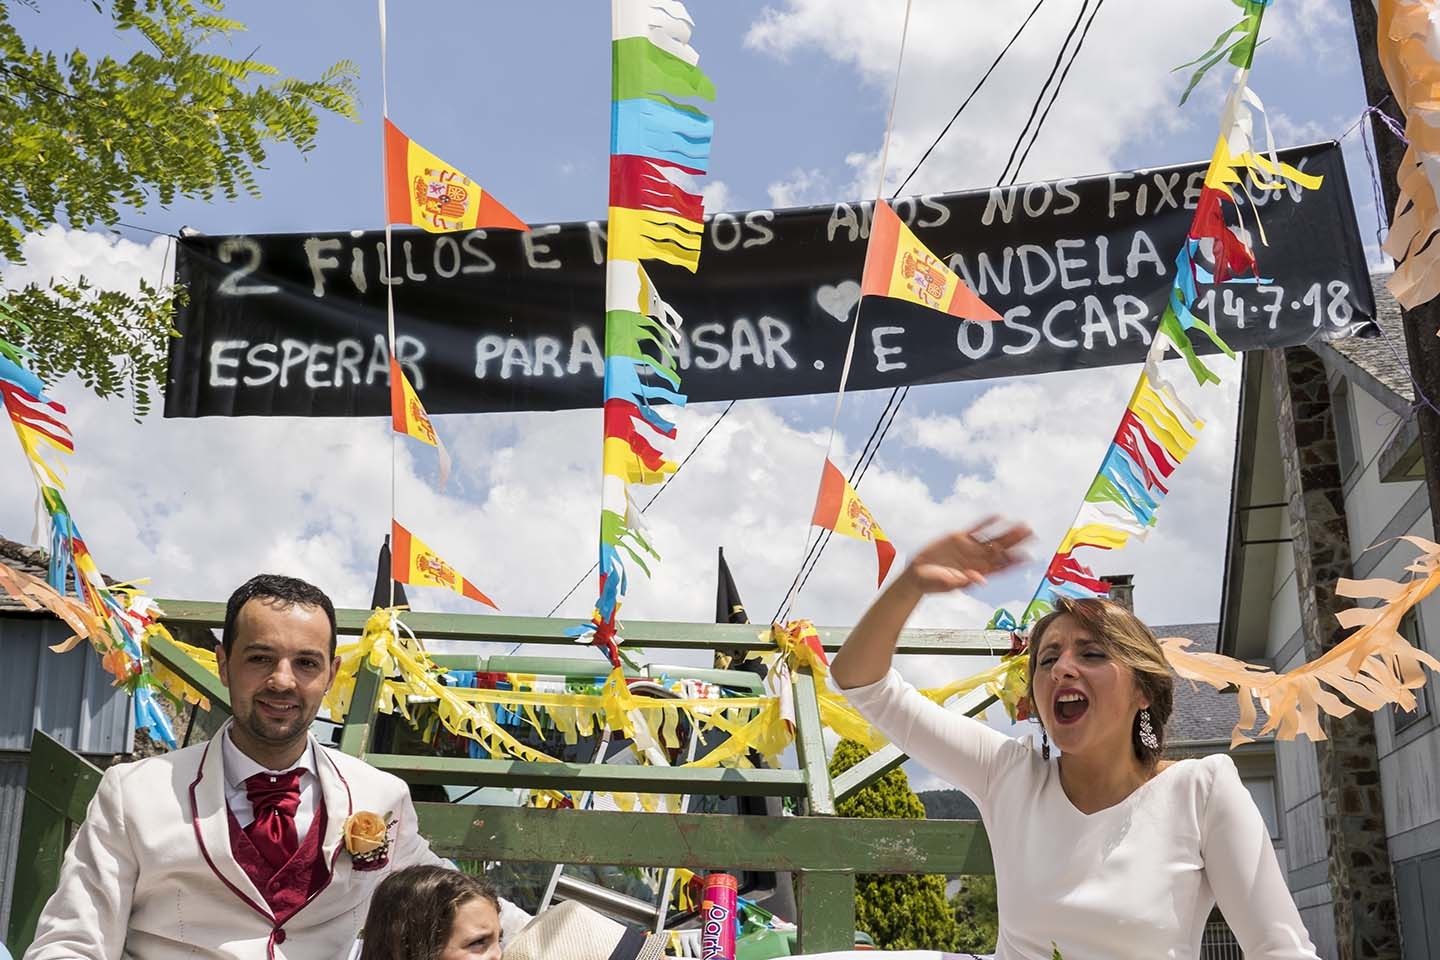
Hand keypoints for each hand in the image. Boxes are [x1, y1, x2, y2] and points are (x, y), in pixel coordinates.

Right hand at [902, 519, 1031, 593]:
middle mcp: (976, 560)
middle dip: (1016, 542)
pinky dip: (986, 523)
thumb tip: (980, 580)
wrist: (917, 576)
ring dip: (1007, 532)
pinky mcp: (958, 539)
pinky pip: (975, 530)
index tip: (1028, 557)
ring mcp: (969, 548)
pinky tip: (998, 517)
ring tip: (1022, 525)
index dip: (1014, 562)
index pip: (1000, 567)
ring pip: (992, 539)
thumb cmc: (932, 584)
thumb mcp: (946, 585)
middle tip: (1031, 533)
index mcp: (977, 573)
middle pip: (1001, 550)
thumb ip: (962, 582)